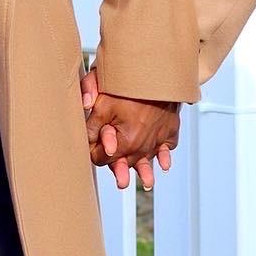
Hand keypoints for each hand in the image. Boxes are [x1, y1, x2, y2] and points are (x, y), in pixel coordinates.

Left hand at [79, 67, 178, 191]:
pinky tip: (163, 163)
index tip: (93, 145)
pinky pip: (167, 148)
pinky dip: (164, 154)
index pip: (102, 159)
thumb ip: (91, 124)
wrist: (158, 72)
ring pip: (148, 160)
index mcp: (125, 143)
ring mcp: (158, 139)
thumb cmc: (130, 86)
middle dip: (118, 166)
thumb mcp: (102, 102)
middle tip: (119, 177)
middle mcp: (143, 146)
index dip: (94, 152)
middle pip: (126, 163)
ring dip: (145, 171)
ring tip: (147, 183)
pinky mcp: (170, 130)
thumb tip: (85, 138)